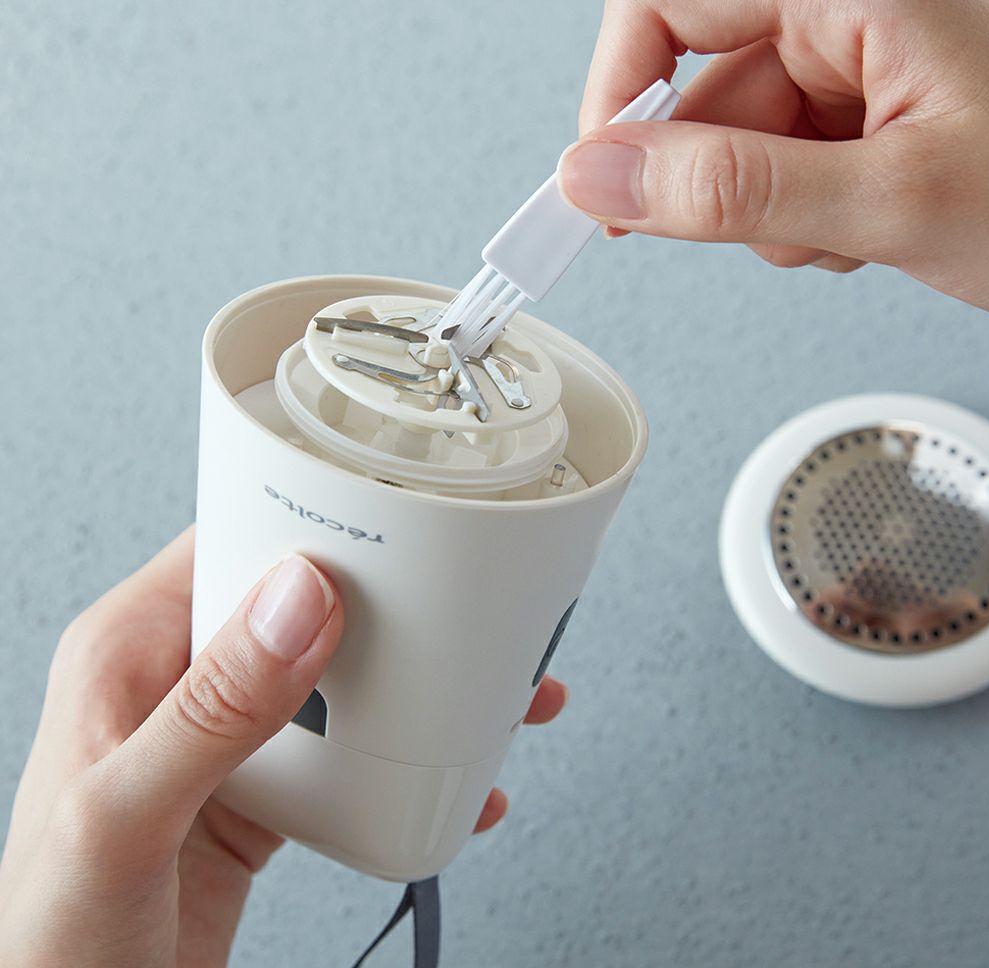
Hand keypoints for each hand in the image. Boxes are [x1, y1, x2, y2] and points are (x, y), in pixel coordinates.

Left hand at [0, 528, 567, 966]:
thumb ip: (212, 710)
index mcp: (135, 648)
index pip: (236, 541)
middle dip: (393, 604)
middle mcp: (186, 679)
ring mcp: (230, 734)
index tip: (394, 522)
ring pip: (340, 674)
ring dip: (413, 682)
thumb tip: (298, 601)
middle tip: (461, 607)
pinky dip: (404, 758)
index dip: (316, 523)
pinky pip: (349, 750)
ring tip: (479, 691)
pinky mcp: (264, 789)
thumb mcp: (124, 818)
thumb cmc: (49, 939)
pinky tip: (443, 777)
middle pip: (308, 604)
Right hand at [556, 0, 988, 310]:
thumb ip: (734, 191)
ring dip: (763, 212)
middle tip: (777, 225)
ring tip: (845, 230)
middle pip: (694, 90)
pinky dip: (793, 220)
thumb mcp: (890, 201)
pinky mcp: (848, 117)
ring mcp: (846, 66)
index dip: (616, 91)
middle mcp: (840, 10)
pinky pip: (768, 169)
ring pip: (728, 144)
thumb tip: (601, 180)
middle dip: (717, 181)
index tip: (601, 183)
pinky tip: (854, 230)